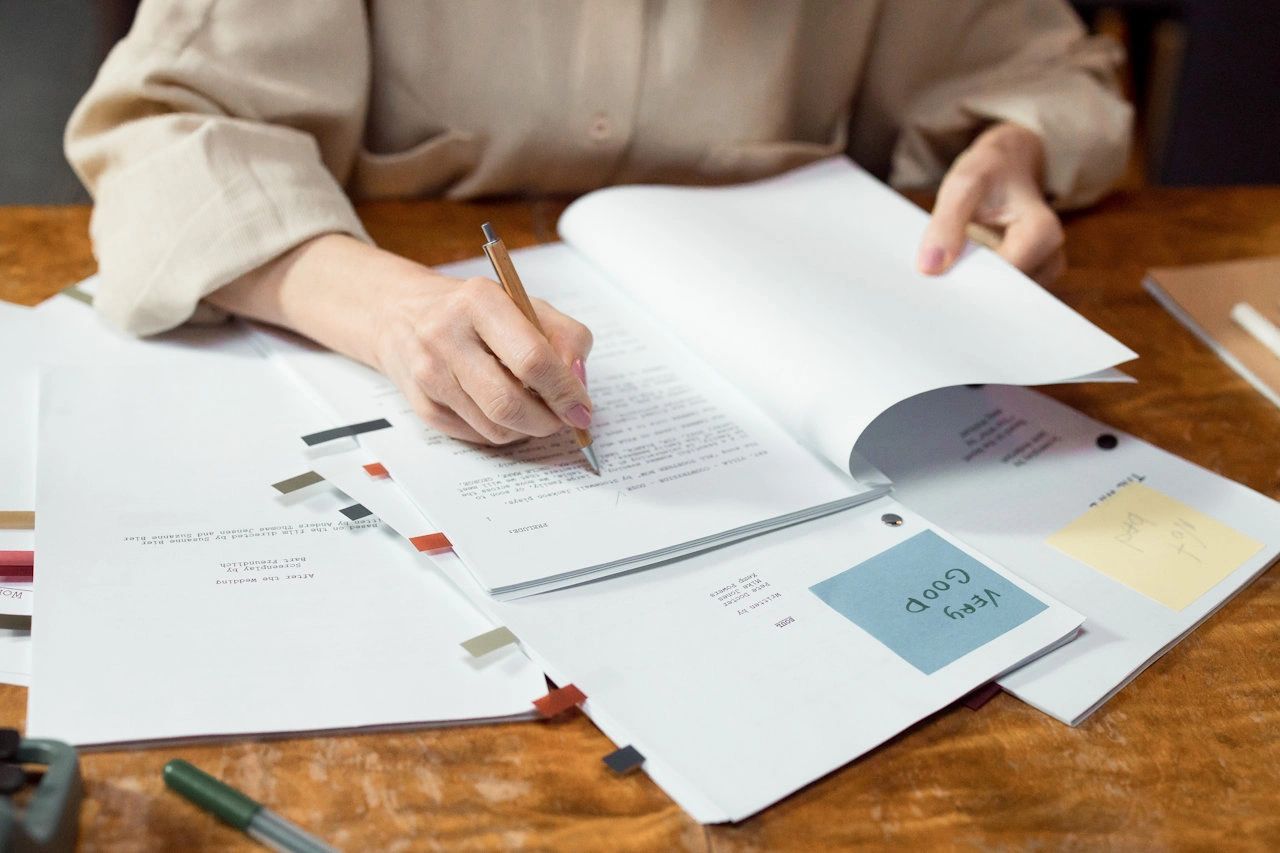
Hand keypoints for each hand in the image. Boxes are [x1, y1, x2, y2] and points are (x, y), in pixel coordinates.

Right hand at [372, 273, 593, 444]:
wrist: (400, 314)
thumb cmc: (474, 311)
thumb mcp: (524, 304)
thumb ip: (564, 337)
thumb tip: (578, 383)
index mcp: (479, 301)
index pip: (531, 359)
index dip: (565, 391)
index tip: (582, 409)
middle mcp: (446, 336)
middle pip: (509, 403)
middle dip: (548, 421)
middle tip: (564, 419)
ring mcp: (429, 374)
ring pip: (495, 428)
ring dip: (528, 429)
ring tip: (535, 410)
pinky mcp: (422, 405)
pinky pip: (478, 436)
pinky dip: (503, 431)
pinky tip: (504, 411)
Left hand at [917, 122, 1065, 283]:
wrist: (1008, 166)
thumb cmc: (991, 171)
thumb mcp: (964, 184)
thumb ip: (946, 223)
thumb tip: (930, 267)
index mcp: (1042, 232)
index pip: (1003, 276)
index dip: (969, 278)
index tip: (938, 275)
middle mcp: (1050, 257)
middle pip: (1005, 293)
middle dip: (971, 289)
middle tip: (937, 281)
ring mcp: (1042, 271)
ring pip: (1002, 298)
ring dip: (974, 289)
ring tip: (949, 270)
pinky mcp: (1028, 278)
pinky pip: (1001, 294)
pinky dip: (978, 286)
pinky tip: (960, 273)